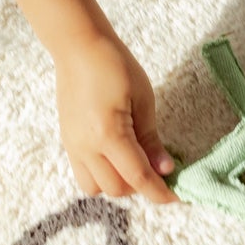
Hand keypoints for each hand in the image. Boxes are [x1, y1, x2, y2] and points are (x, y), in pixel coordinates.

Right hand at [55, 33, 177, 202]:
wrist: (78, 47)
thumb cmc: (115, 65)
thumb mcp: (143, 99)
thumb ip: (151, 139)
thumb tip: (164, 169)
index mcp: (108, 134)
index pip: (138, 177)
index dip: (159, 192)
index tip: (177, 197)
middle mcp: (86, 147)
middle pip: (117, 189)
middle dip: (141, 186)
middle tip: (159, 171)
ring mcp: (73, 146)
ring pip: (97, 188)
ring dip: (119, 184)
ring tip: (134, 163)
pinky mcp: (67, 142)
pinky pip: (84, 175)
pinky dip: (103, 176)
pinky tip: (116, 158)